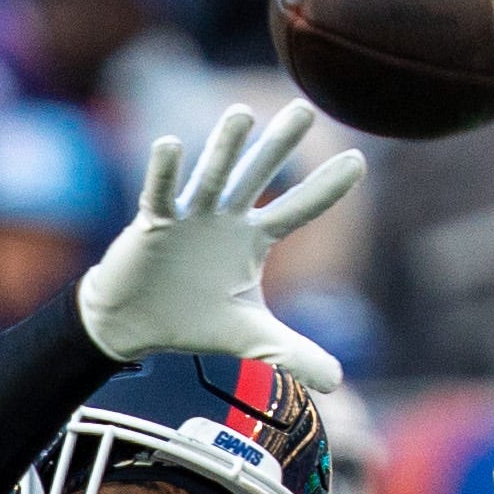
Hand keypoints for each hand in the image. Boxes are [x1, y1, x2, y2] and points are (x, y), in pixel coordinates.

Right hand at [76, 100, 366, 389]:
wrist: (135, 324)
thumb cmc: (193, 320)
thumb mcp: (251, 339)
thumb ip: (294, 354)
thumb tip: (338, 383)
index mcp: (252, 238)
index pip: (297, 209)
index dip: (326, 189)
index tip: (359, 161)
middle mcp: (225, 217)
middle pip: (258, 175)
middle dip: (280, 144)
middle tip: (306, 109)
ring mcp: (190, 215)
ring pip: (212, 175)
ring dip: (224, 147)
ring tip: (242, 114)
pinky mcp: (153, 222)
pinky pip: (160, 193)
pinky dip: (164, 172)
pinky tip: (169, 145)